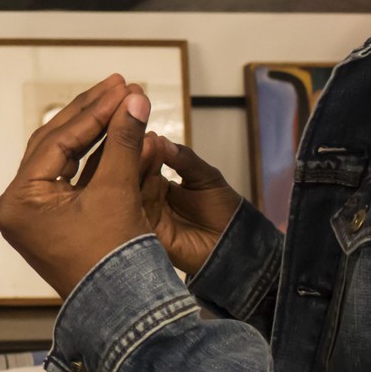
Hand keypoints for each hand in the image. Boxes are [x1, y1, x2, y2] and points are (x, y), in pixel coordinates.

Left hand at [0, 75, 154, 299]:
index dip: (93, 111)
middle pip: (57, 145)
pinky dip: (99, 158)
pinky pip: (75, 180)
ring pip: (66, 159)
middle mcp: (20, 206)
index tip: (121, 88)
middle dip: (92, 115)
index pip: (56, 140)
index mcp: (18, 200)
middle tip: (120, 86)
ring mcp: (36, 215)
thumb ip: (122, 140)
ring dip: (98, 133)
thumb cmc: (112, 262)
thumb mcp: (115, 192)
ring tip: (124, 103)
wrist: (126, 313)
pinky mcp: (56, 222)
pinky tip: (119, 133)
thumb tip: (134, 100)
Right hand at [138, 132, 241, 276]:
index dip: (142, 146)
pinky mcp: (150, 235)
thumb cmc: (224, 209)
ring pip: (132, 191)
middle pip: (132, 175)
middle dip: (136, 154)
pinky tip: (150, 176)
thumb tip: (159, 139)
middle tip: (137, 135)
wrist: (238, 243)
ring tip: (145, 147)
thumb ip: (184, 159)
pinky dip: (144, 193)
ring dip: (138, 168)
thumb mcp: (205, 176)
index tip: (141, 128)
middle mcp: (146, 200)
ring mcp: (146, 217)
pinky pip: (140, 213)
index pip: (142, 163)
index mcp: (157, 185)